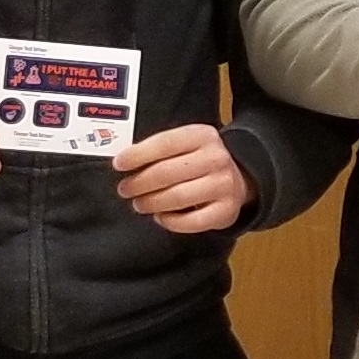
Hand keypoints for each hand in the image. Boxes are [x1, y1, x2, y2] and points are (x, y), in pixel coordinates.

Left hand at [114, 123, 248, 235]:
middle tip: (125, 189)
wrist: (239, 177)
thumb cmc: (201, 161)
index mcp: (203, 136)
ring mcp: (224, 185)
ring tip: (140, 204)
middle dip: (139, 183)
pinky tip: (161, 217)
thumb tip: (124, 163)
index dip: (137, 155)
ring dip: (151, 203)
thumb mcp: (186, 144)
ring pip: (177, 197)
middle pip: (167, 172)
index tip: (119, 164)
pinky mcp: (226, 210)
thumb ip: (159, 150)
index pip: (164, 144)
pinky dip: (170, 221)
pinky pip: (191, 221)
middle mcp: (216, 158)